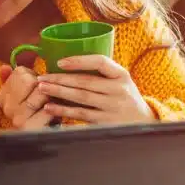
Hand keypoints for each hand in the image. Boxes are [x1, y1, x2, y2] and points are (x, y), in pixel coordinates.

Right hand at [0, 65, 53, 128]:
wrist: (41, 140)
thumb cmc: (37, 112)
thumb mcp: (25, 94)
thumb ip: (14, 79)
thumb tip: (5, 67)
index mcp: (3, 96)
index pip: (19, 72)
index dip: (33, 76)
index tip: (35, 86)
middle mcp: (7, 107)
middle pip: (29, 81)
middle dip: (42, 85)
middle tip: (46, 94)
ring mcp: (18, 119)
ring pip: (40, 93)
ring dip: (50, 97)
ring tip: (51, 103)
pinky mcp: (31, 128)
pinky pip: (48, 109)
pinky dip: (55, 109)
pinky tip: (54, 113)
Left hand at [35, 55, 155, 124]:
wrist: (143, 123)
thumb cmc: (125, 98)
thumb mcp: (121, 81)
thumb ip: (103, 73)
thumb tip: (69, 63)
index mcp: (122, 75)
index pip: (100, 62)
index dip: (79, 61)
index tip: (60, 62)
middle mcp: (119, 90)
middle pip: (85, 82)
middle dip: (60, 79)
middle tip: (41, 77)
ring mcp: (113, 107)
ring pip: (81, 98)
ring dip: (59, 93)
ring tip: (42, 89)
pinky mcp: (106, 123)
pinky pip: (81, 114)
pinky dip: (63, 111)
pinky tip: (50, 107)